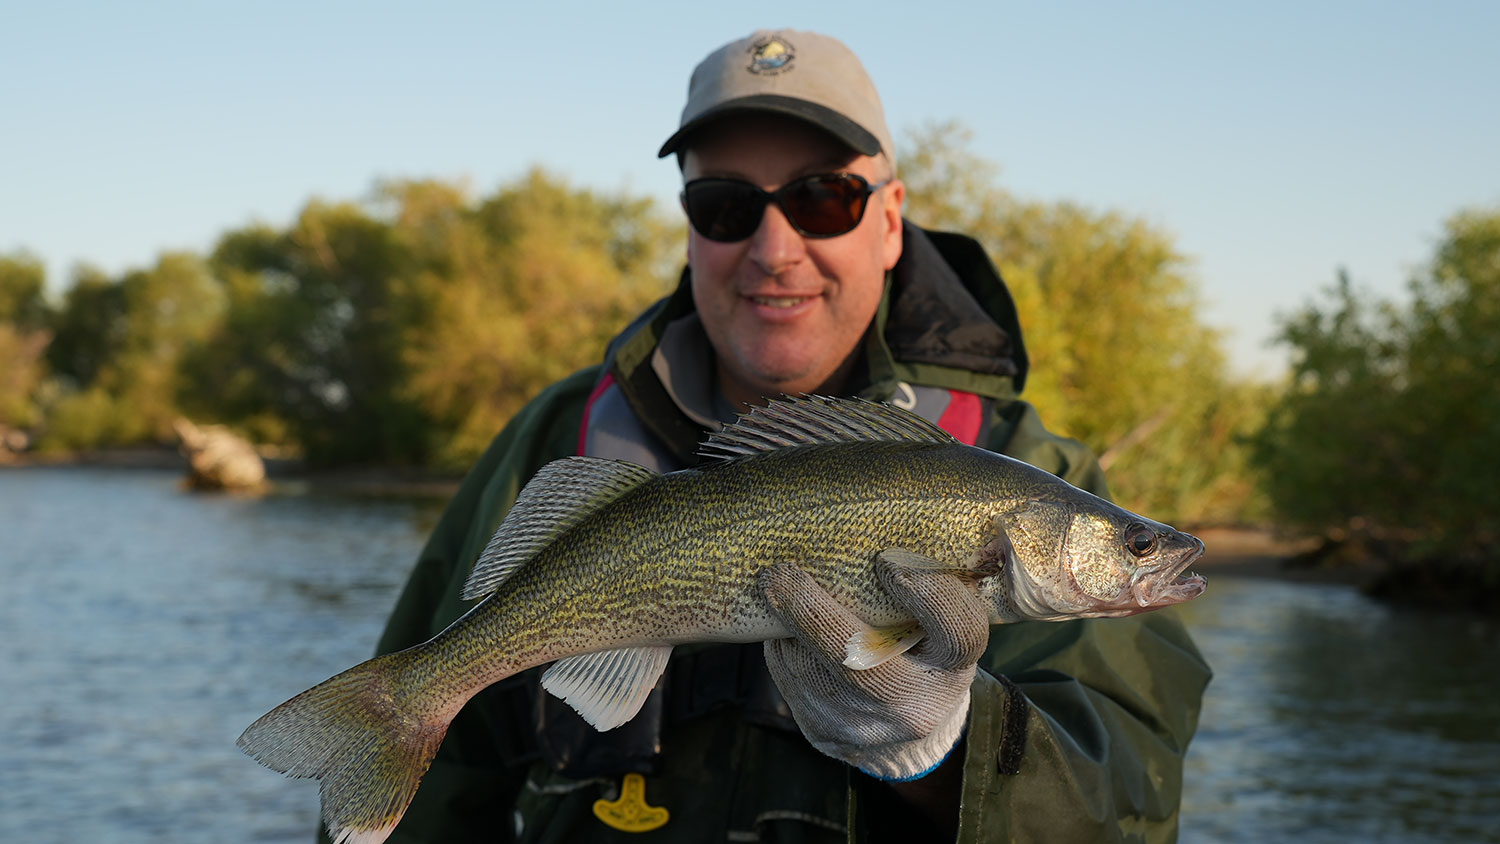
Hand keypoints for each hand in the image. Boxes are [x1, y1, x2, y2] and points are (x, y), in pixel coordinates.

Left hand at [758, 551, 990, 780]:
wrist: (903, 738)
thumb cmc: (921, 655)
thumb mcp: (941, 627)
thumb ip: (930, 587)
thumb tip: (895, 518)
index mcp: (953, 668)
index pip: (956, 632)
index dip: (928, 595)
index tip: (889, 560)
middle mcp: (914, 704)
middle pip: (862, 664)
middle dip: (815, 615)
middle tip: (783, 571)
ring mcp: (866, 727)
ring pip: (813, 671)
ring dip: (789, 625)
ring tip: (774, 585)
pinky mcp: (825, 734)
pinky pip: (791, 682)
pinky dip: (783, 646)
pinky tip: (780, 623)